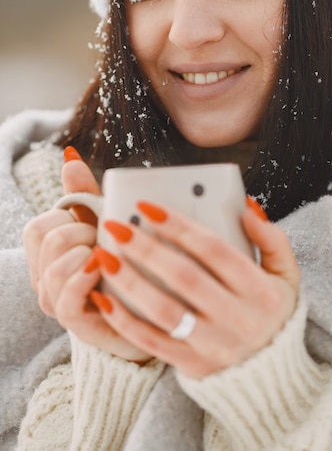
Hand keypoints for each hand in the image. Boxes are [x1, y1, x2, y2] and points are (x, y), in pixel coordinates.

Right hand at [22, 148, 150, 361]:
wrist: (147, 310)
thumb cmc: (123, 262)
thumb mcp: (104, 223)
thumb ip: (83, 194)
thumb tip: (70, 156)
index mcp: (48, 254)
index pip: (38, 226)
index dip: (69, 217)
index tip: (95, 223)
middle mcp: (45, 278)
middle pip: (46, 238)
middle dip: (81, 230)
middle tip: (105, 240)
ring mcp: (57, 301)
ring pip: (54, 266)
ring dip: (86, 252)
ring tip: (108, 256)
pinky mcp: (74, 321)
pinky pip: (66, 296)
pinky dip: (85, 276)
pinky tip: (103, 266)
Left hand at [88, 198, 299, 377]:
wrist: (271, 375)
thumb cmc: (272, 312)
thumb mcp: (286, 275)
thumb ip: (271, 240)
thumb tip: (245, 208)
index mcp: (261, 292)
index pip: (215, 251)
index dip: (180, 227)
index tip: (148, 207)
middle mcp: (238, 319)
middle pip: (185, 278)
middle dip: (147, 249)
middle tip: (117, 227)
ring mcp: (213, 345)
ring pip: (164, 311)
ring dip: (130, 282)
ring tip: (105, 257)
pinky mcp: (192, 365)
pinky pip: (152, 343)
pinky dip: (124, 321)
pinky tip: (103, 298)